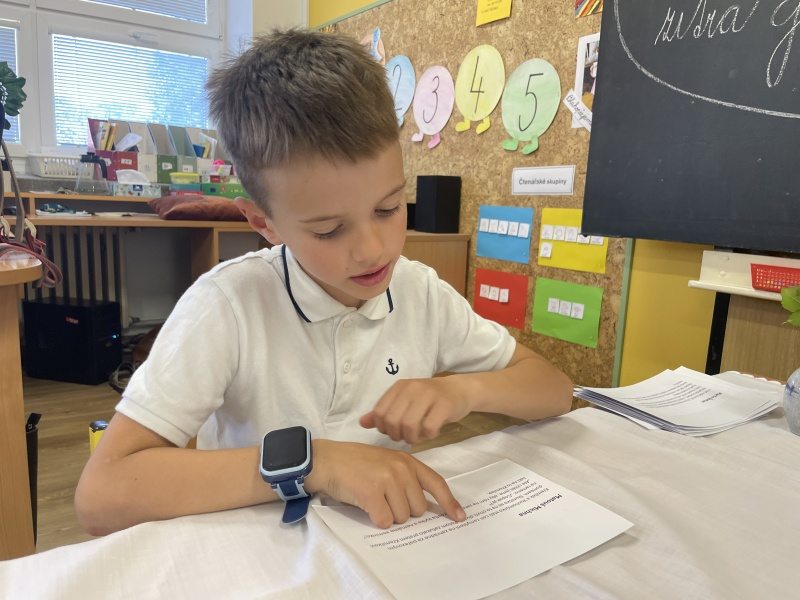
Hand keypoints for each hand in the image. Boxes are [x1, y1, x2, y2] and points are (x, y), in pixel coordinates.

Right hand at [306, 439, 464, 528]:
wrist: (325, 460)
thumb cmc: (354, 464)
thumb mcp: (385, 462)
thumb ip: (405, 477)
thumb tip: (422, 507)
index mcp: (407, 461)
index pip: (436, 483)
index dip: (449, 503)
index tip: (459, 517)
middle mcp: (401, 469)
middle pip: (417, 509)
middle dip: (402, 510)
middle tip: (383, 498)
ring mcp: (387, 479)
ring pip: (401, 517)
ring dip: (387, 515)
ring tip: (371, 498)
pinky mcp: (372, 493)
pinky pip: (384, 521)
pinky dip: (375, 519)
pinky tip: (364, 504)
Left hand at [359, 377, 471, 443]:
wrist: (459, 390)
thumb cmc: (429, 399)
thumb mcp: (405, 401)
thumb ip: (384, 412)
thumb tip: (362, 423)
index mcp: (399, 386)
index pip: (379, 412)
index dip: (383, 428)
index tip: (393, 431)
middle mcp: (412, 388)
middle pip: (392, 420)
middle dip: (396, 435)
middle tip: (405, 437)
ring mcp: (429, 395)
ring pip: (409, 425)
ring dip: (411, 437)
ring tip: (417, 436)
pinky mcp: (444, 405)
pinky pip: (429, 428)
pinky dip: (428, 436)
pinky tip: (431, 432)